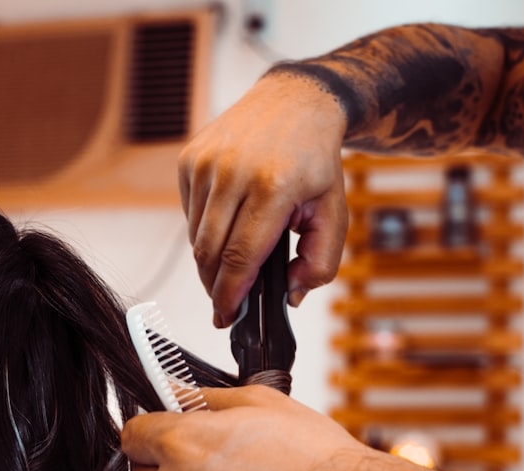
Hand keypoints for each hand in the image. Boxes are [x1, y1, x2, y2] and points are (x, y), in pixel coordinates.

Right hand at [179, 72, 349, 325]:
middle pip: (210, 252)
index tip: (226, 316)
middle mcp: (234, 172)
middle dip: (215, 285)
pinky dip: (203, 231)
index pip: (240, 256)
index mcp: (274, 186)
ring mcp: (207, 163)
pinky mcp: (190, 159)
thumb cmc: (314, 160)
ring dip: (210, 259)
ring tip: (232, 261)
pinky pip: (189, 214)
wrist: (294, 101)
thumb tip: (291, 294)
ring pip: (196, 236)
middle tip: (226, 303)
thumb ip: (321, 260)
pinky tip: (226, 225)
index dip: (230, 293)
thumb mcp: (335, 211)